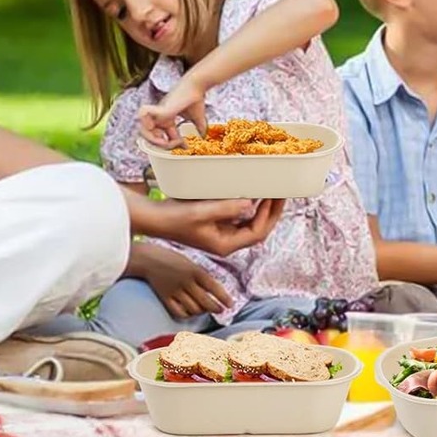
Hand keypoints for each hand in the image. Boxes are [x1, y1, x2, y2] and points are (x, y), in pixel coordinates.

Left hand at [138, 75, 208, 146]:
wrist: (196, 86)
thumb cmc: (195, 98)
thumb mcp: (197, 118)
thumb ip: (199, 128)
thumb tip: (204, 137)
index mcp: (166, 118)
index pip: (163, 136)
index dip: (172, 144)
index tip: (186, 147)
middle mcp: (159, 116)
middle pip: (151, 136)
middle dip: (163, 145)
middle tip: (178, 144)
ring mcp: (157, 114)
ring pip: (144, 132)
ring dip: (156, 142)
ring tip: (170, 142)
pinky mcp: (159, 111)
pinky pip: (144, 124)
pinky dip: (150, 134)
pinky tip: (164, 135)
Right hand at [139, 249, 234, 318]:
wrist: (148, 258)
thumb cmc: (171, 257)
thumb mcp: (190, 262)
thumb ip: (200, 275)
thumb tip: (213, 289)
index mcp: (195, 270)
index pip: (214, 287)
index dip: (224, 298)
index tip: (230, 304)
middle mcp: (187, 282)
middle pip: (205, 301)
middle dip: (216, 308)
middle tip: (220, 310)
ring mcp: (175, 291)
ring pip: (194, 309)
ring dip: (202, 311)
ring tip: (205, 309)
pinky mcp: (165, 298)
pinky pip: (179, 312)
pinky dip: (187, 315)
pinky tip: (190, 312)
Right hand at [163, 197, 285, 256]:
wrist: (154, 219)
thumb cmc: (175, 218)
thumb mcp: (202, 212)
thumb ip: (228, 208)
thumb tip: (250, 202)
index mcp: (226, 245)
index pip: (257, 232)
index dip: (269, 214)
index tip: (275, 196)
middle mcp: (226, 242)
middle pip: (258, 229)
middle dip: (271, 212)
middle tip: (281, 193)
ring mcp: (221, 234)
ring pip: (250, 223)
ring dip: (262, 208)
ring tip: (271, 191)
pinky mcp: (215, 225)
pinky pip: (239, 217)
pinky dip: (248, 206)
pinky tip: (251, 193)